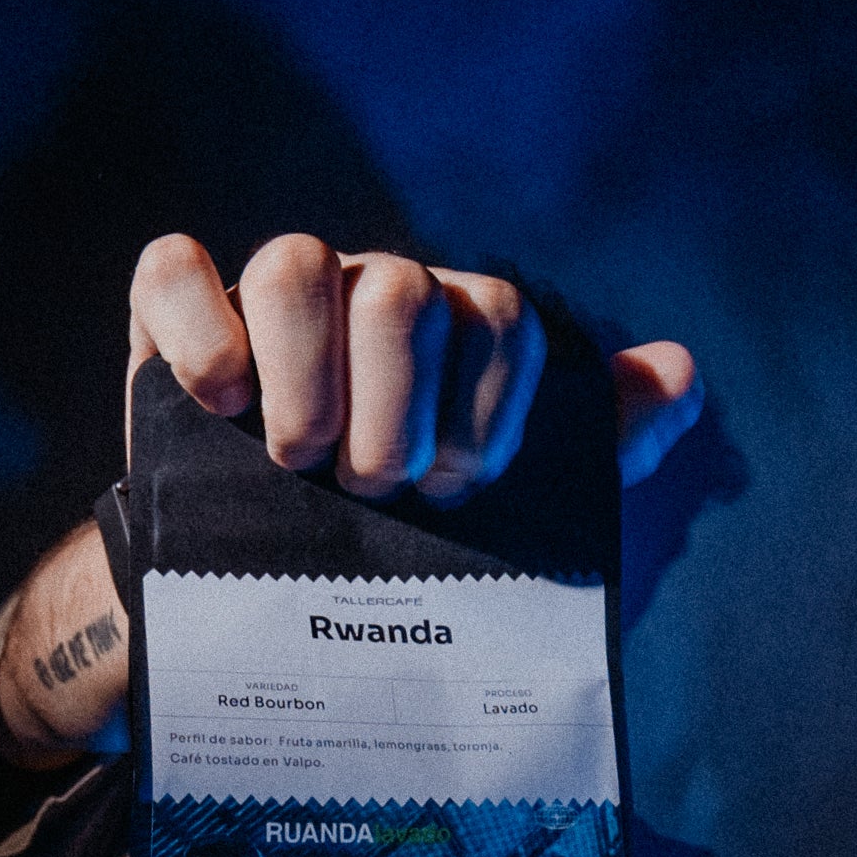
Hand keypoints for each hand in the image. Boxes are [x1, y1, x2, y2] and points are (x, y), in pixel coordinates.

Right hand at [0, 232, 700, 766]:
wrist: (272, 591)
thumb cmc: (398, 539)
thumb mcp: (508, 507)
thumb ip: (602, 440)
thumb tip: (681, 376)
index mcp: (451, 331)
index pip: (495, 316)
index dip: (482, 412)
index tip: (450, 493)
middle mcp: (367, 297)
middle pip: (400, 291)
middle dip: (394, 411)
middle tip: (373, 490)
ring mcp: (271, 301)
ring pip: (296, 265)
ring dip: (308, 381)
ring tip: (297, 464)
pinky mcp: (176, 318)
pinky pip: (176, 271)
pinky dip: (202, 334)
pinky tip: (221, 406)